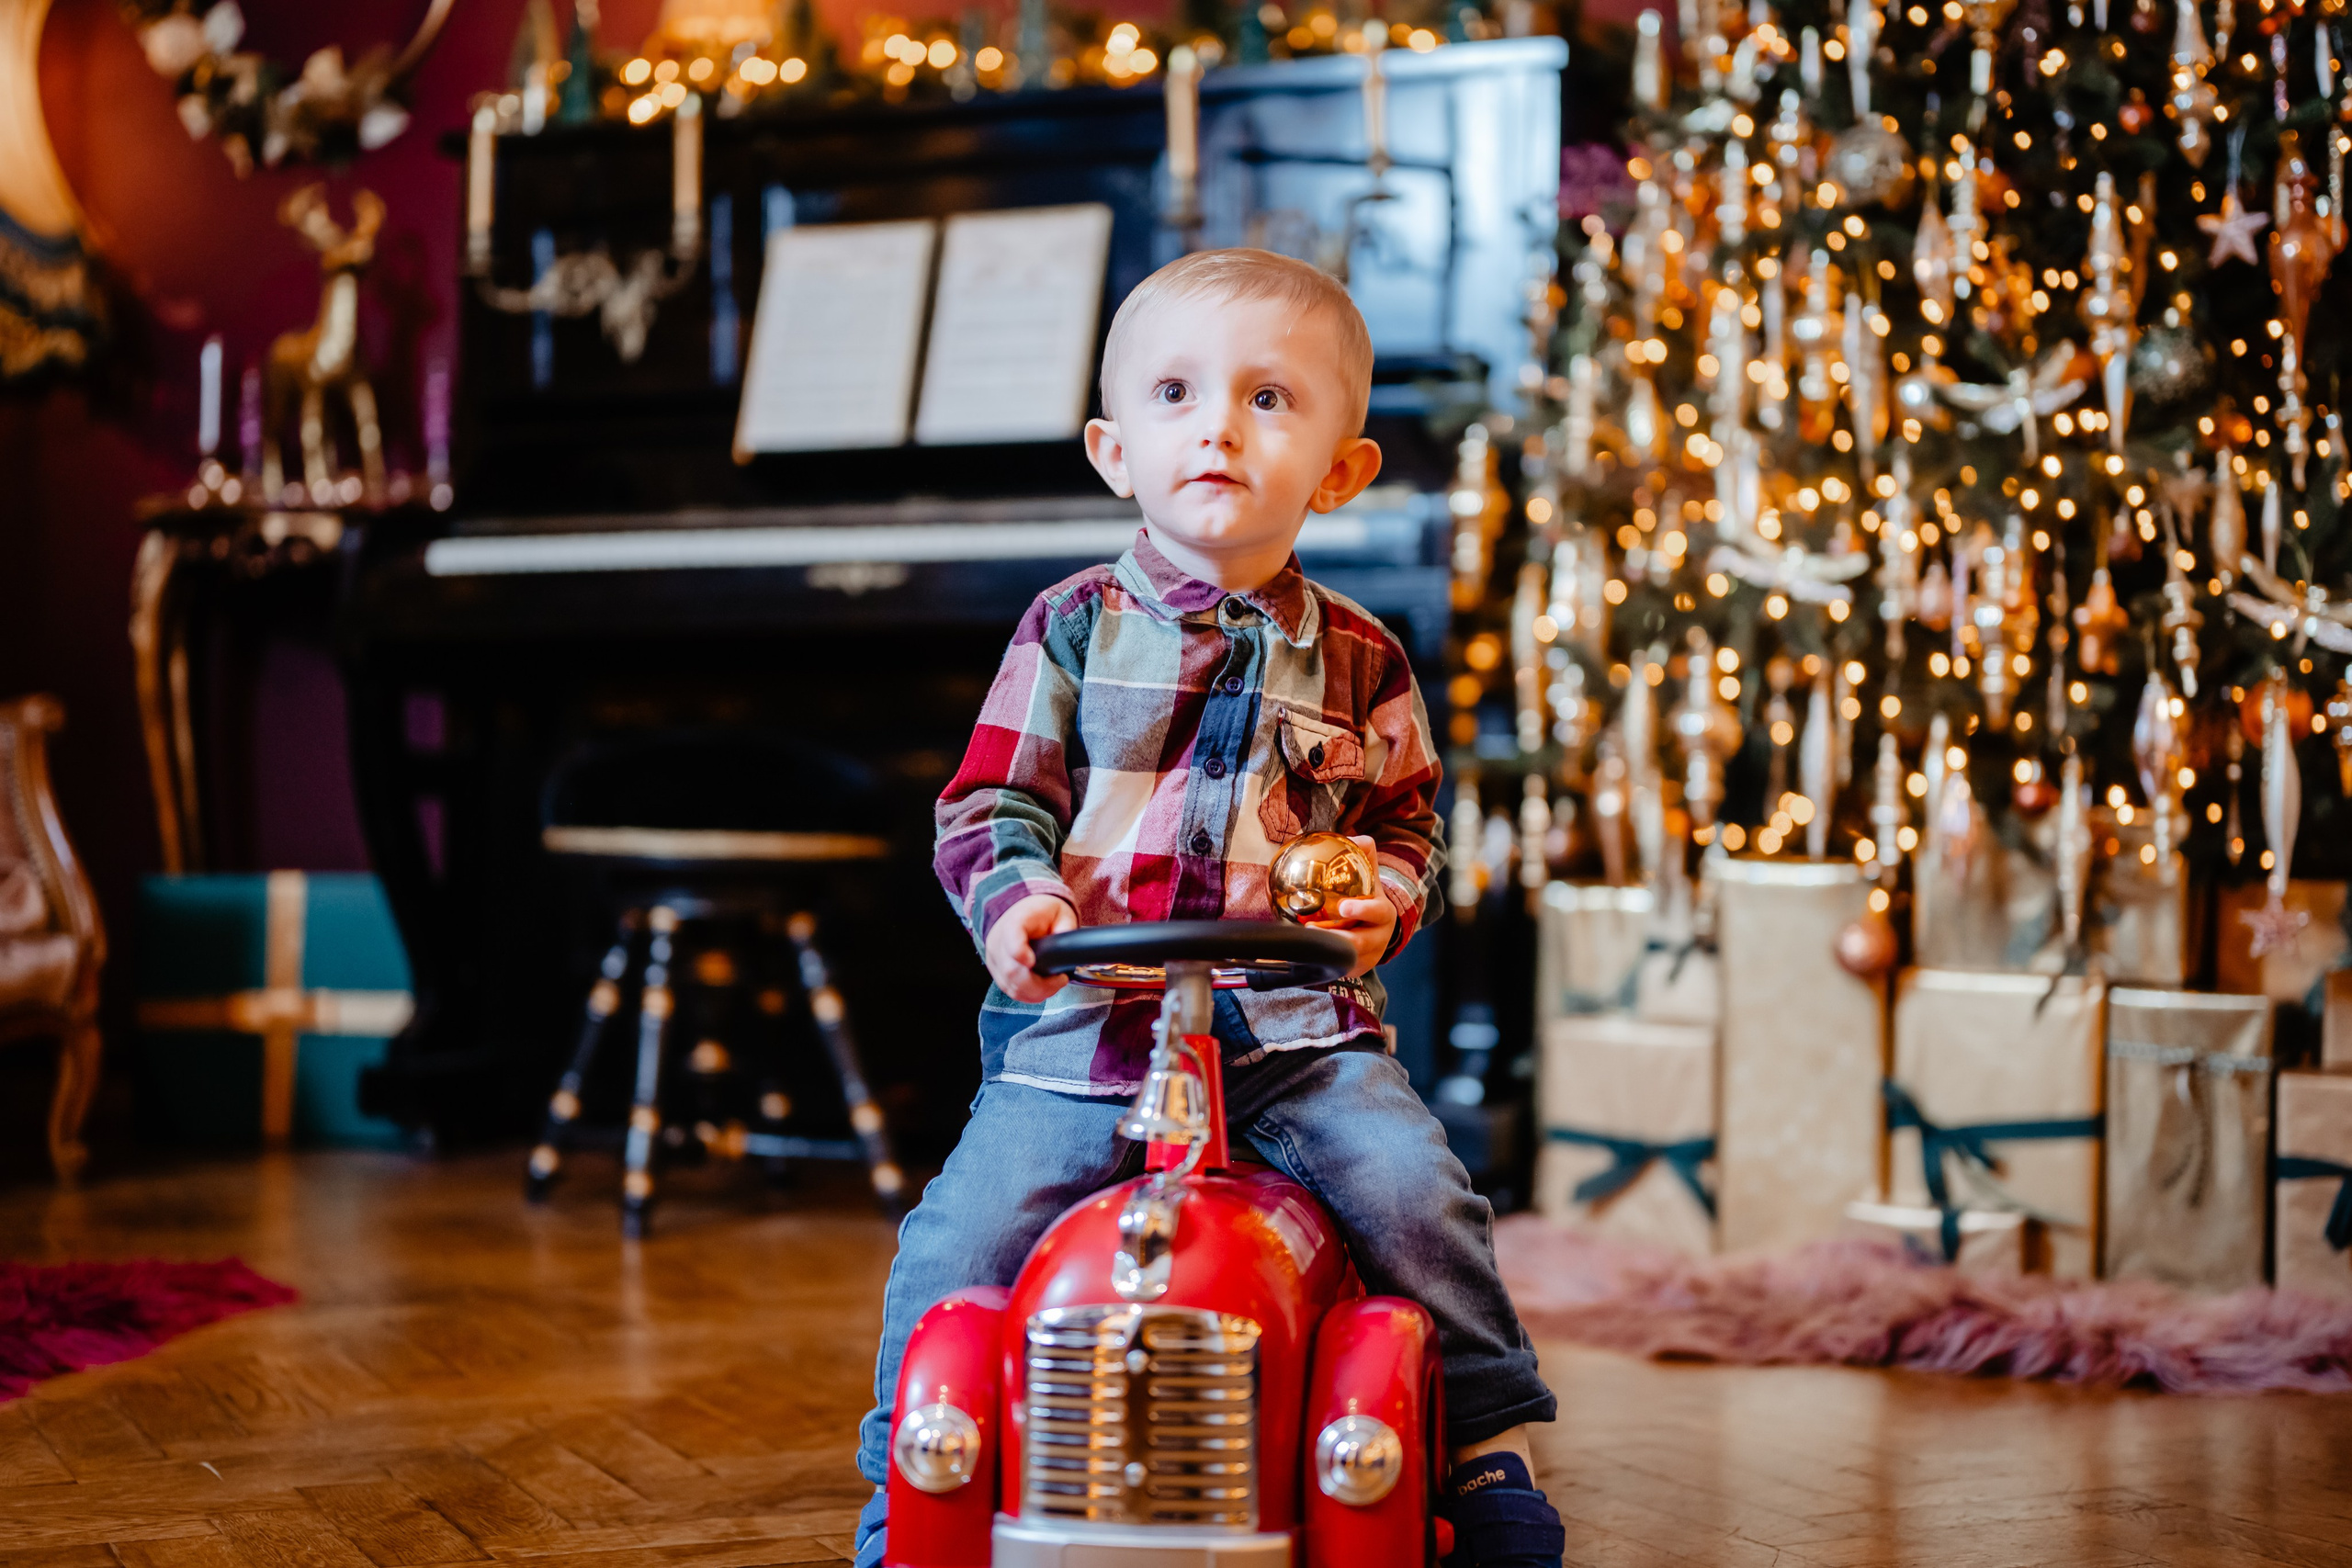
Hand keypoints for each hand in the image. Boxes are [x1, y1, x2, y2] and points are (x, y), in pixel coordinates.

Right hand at [985, 894, 1078, 1002]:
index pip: (1011, 938)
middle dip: (1039, 984)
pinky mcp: (996, 970)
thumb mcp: (1060, 912)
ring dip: (1035, 992)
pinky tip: (1042, 990)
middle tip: (1060, 980)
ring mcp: (995, 958)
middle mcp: (999, 941)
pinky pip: (1009, 989)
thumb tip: (1068, 946)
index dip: (1019, 952)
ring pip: (1010, 985)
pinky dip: (1027, 994)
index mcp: (1015, 921)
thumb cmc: (1042, 913)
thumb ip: (1065, 928)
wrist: (1022, 911)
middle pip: (1011, 970)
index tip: (1032, 962)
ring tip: (1054, 985)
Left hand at [1308, 835, 1394, 979]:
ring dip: (1324, 950)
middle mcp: (1378, 938)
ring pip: (1346, 958)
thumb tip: (1353, 836)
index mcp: (1383, 914)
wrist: (1377, 928)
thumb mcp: (1371, 876)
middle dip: (1339, 938)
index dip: (1363, 910)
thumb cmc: (1368, 896)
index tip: (1344, 906)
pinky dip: (1320, 962)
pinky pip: (1337, 968)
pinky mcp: (1354, 969)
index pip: (1378, 912)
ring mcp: (1367, 957)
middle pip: (1362, 943)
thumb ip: (1364, 854)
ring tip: (1302, 940)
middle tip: (1312, 929)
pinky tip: (1299, 956)